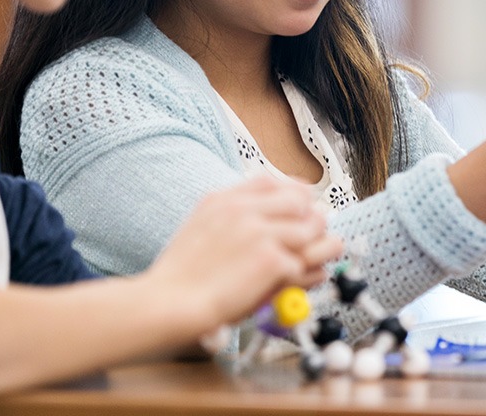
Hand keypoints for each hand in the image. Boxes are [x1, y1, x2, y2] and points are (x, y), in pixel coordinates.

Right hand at [145, 176, 342, 337]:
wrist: (168, 303)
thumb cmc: (180, 277)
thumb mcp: (199, 229)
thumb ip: (233, 218)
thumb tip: (271, 221)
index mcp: (223, 200)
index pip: (272, 181)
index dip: (295, 193)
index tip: (304, 206)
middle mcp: (244, 210)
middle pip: (301, 201)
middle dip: (313, 218)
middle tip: (316, 237)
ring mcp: (259, 233)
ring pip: (311, 229)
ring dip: (318, 246)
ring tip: (318, 259)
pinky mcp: (271, 260)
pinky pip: (303, 264)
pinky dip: (305, 277)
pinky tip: (303, 283)